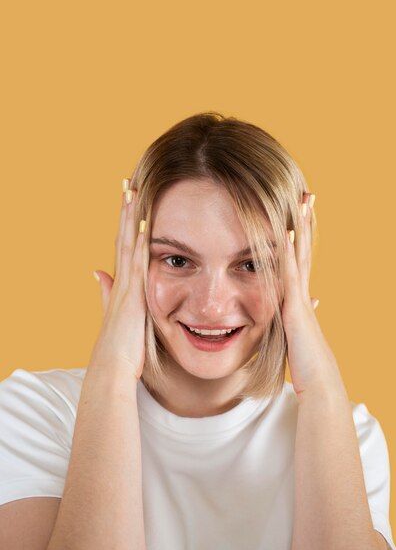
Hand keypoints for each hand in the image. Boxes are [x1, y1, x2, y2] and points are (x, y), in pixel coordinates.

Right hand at [89, 179, 146, 382]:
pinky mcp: (132, 293)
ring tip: (132, 189)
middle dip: (125, 210)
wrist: (112, 367)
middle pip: (123, 237)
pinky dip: (140, 240)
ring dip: (130, 216)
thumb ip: (106, 292)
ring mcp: (126, 285)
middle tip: (127, 182)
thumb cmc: (118, 347)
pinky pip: (136, 261)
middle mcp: (122, 280)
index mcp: (121, 284)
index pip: (124, 246)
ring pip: (128, 243)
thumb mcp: (114, 314)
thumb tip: (97, 271)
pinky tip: (144, 221)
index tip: (129, 200)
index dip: (126, 223)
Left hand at [281, 193, 344, 399]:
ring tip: (304, 201)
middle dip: (307, 221)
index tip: (300, 212)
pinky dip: (289, 252)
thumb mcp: (294, 334)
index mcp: (299, 296)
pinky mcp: (295, 305)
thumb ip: (294, 318)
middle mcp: (302, 291)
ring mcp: (300, 296)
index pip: (300, 259)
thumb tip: (305, 307)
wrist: (320, 379)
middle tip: (309, 194)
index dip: (302, 235)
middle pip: (305, 248)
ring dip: (302, 228)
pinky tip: (288, 231)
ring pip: (301, 254)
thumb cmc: (306, 361)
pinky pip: (290, 272)